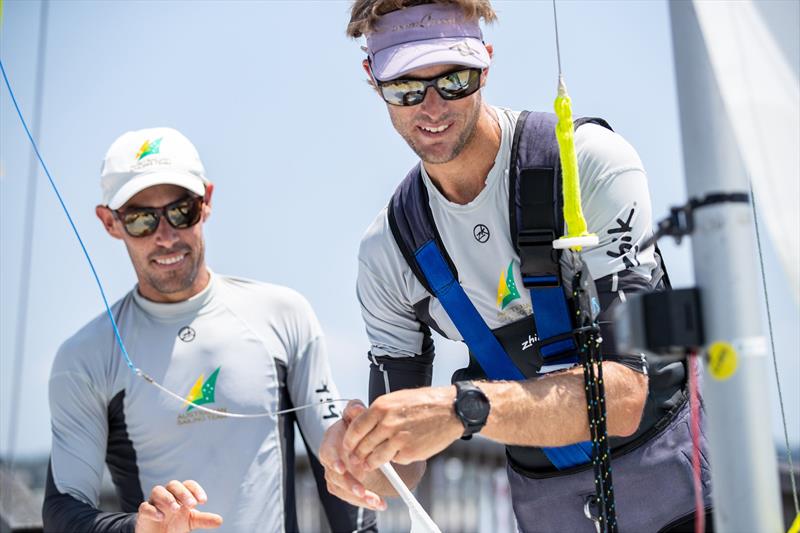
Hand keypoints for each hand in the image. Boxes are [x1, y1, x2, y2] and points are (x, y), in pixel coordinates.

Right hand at [135, 480, 222, 532]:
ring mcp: (154, 503)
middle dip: (183, 492)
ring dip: (168, 497)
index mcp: (180, 495)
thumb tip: (220, 520)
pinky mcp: (143, 514)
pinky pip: (145, 507)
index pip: (188, 485)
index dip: (196, 490)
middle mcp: (167, 496)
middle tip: (192, 504)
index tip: (203, 501)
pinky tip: (161, 517)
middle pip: (173, 485)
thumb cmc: (175, 524)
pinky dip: (153, 510)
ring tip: (176, 508)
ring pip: (157, 490)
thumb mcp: (190, 521)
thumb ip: (204, 520)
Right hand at [319, 400, 387, 510]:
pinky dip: (364, 502)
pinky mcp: (343, 486)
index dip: (333, 460)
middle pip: (334, 475)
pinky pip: (350, 497)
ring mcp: (336, 474)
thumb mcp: (359, 414)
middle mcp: (332, 458)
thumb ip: (355, 409)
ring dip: (359, 497)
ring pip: (342, 489)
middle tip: (362, 490)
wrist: (368, 439)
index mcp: (332, 440)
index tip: (342, 468)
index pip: (327, 451)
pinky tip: (378, 503)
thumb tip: (356, 407)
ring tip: (376, 500)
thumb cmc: (361, 426)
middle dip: (348, 484)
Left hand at [343, 386, 462, 470]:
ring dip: (371, 463)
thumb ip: (379, 413)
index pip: (355, 428)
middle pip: (362, 446)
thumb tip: (363, 426)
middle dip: (357, 456)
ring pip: (375, 458)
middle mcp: (386, 423)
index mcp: (381, 407)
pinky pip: (394, 460)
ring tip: (370, 464)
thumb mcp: (396, 400)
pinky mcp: (409, 452)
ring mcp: (397, 439)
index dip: (348, 441)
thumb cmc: (424, 403)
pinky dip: (395, 459)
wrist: (450, 409)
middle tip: (356, 460)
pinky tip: (401, 452)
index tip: (347, 447)